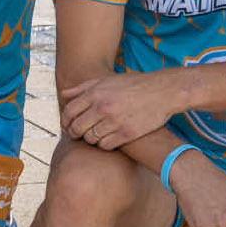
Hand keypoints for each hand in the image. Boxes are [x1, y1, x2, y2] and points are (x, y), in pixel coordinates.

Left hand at [61, 70, 178, 149]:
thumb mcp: (106, 80)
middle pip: (77, 127)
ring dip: (90, 139)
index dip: (65, 121)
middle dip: (74, 133)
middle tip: (77, 134)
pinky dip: (103, 145)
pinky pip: (105, 145)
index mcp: (95, 93)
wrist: (161, 92)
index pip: (69, 111)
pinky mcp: (127, 133)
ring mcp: (115, 121)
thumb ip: (83, 87)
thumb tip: (63, 94)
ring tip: (94, 135)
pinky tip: (107, 139)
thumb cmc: (133, 85)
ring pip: (90, 138)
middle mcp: (103, 107)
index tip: (67, 125)